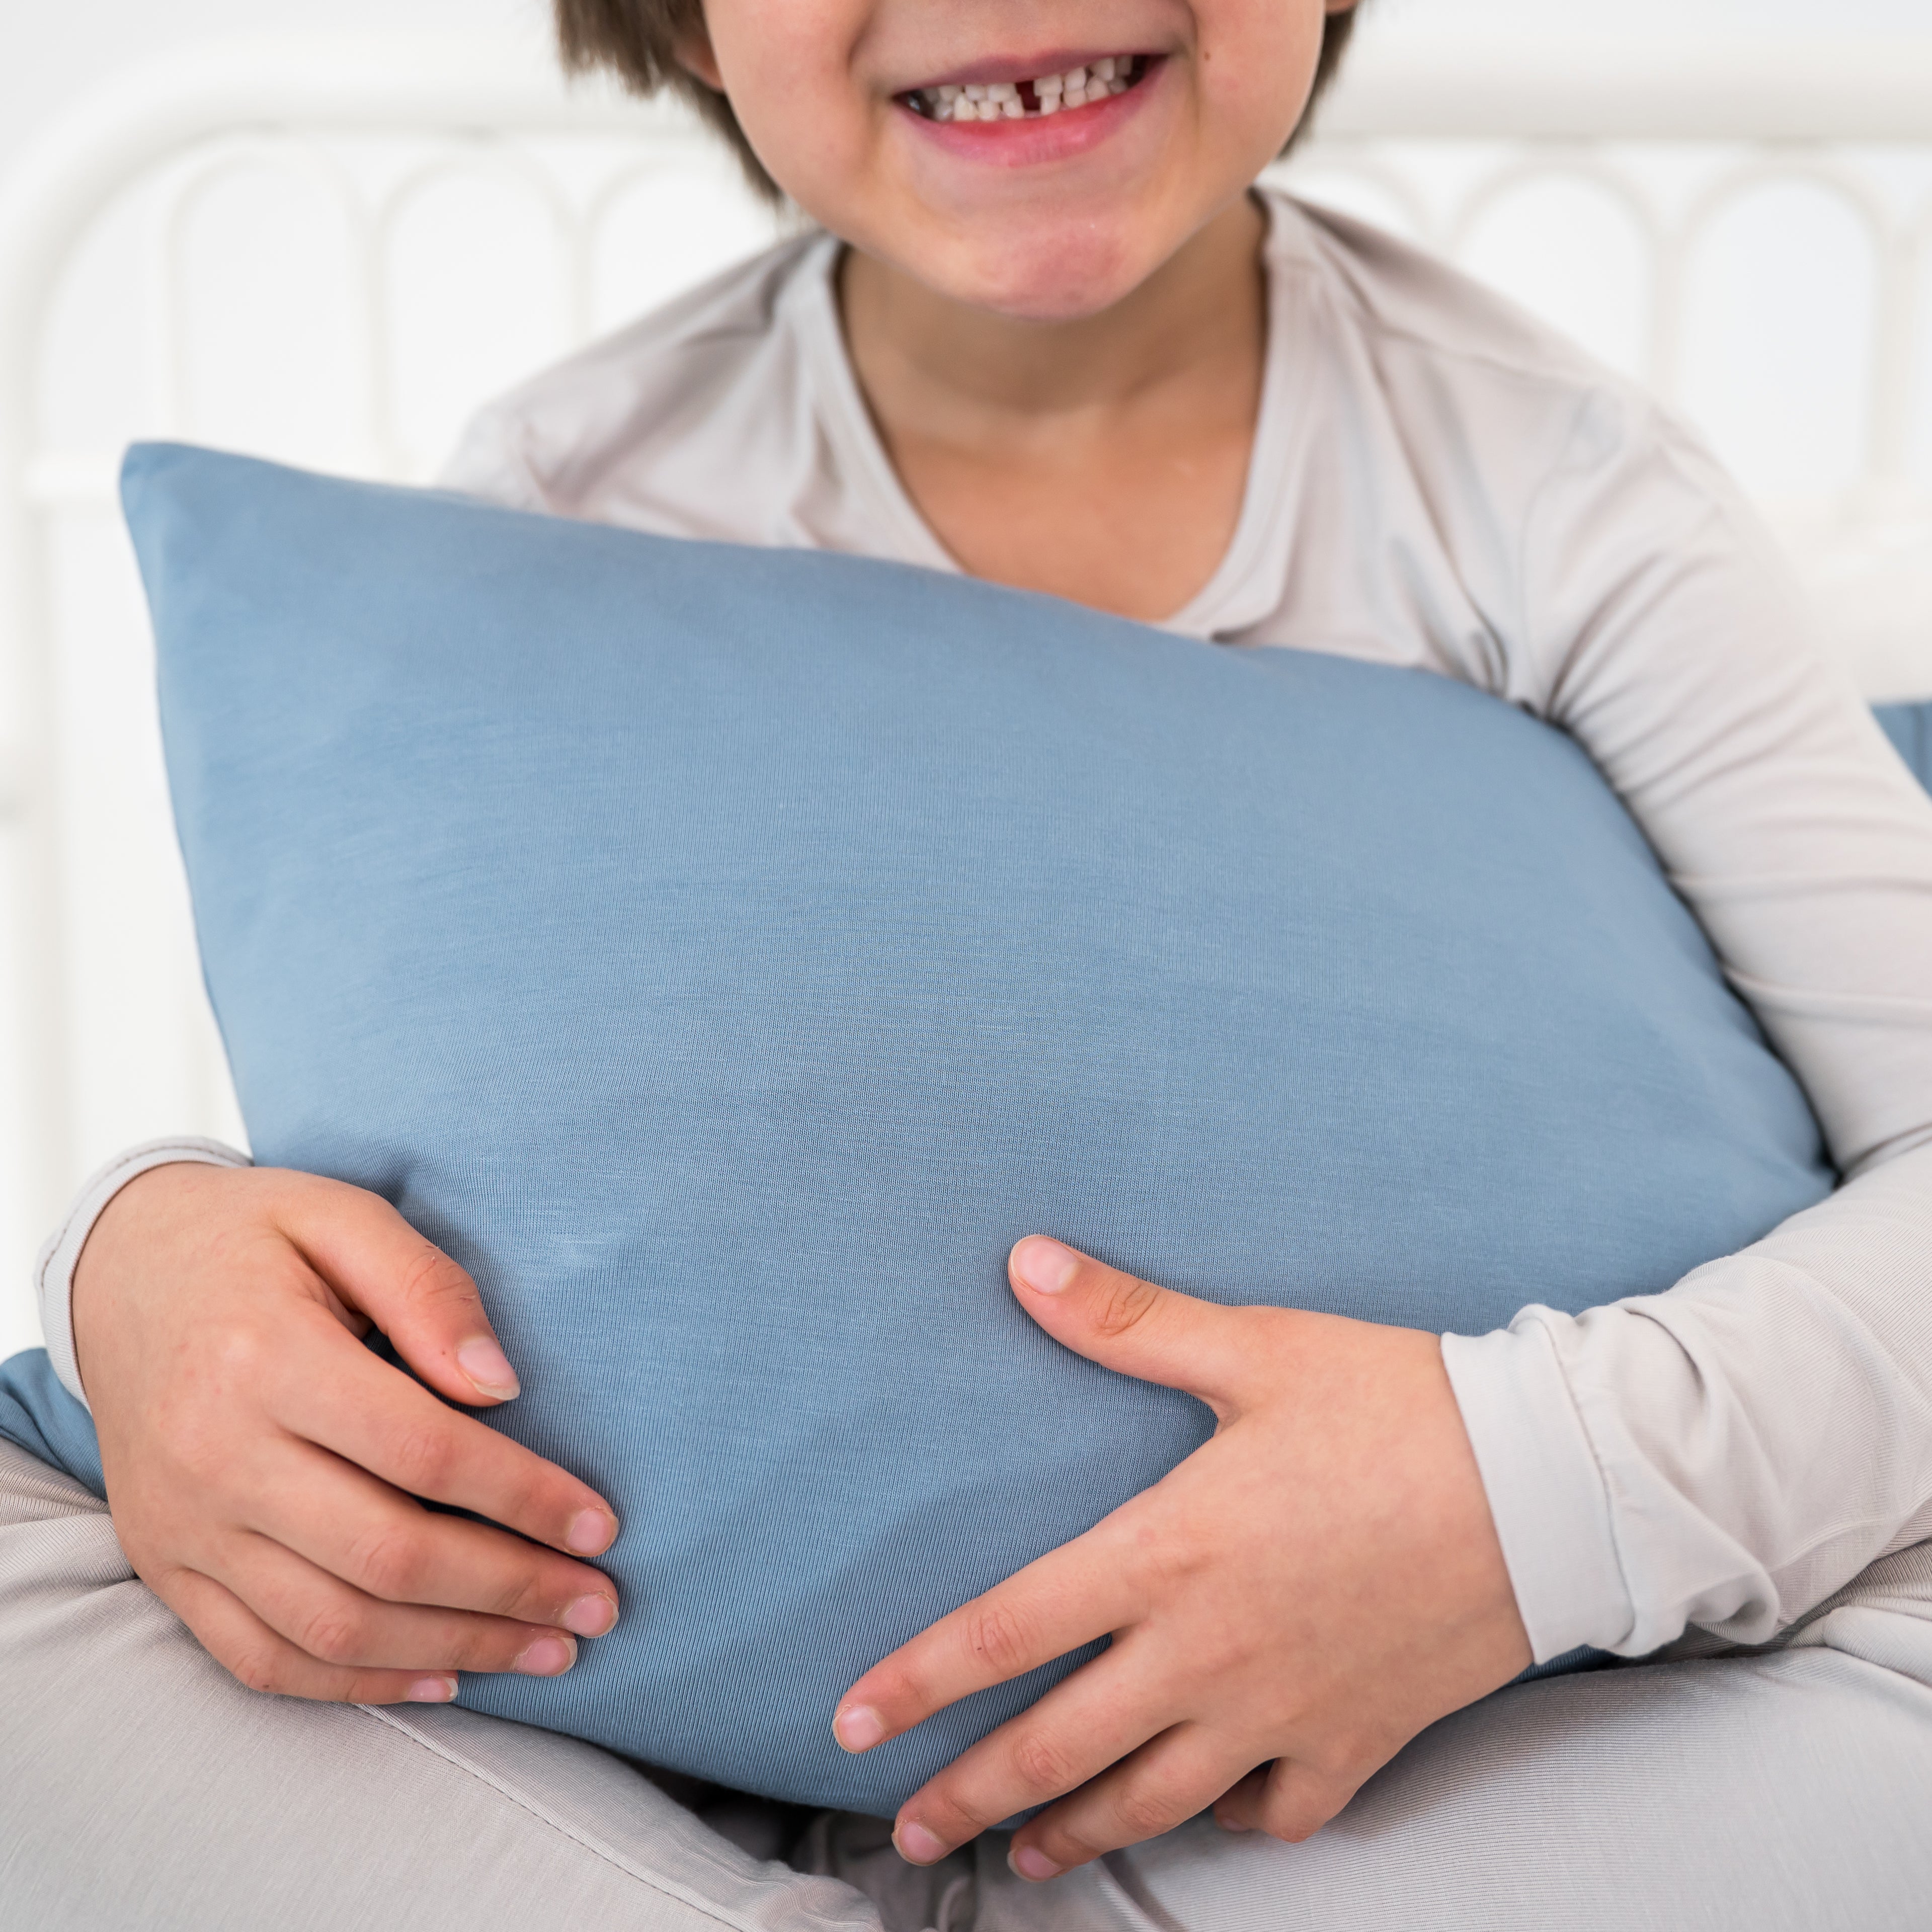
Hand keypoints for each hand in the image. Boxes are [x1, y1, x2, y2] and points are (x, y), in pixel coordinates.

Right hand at [72, 1162, 621, 1704]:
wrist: (118, 1274)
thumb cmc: (252, 1239)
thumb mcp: (343, 1217)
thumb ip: (429, 1290)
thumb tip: (501, 1386)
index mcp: (264, 1358)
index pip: (423, 1452)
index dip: (524, 1497)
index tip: (601, 1527)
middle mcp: (214, 1455)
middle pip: (387, 1553)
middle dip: (510, 1590)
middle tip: (599, 1605)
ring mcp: (184, 1525)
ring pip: (334, 1625)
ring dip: (457, 1648)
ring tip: (549, 1650)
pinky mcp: (163, 1568)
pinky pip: (263, 1657)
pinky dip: (360, 1684)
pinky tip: (446, 1677)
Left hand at [833, 1237, 1529, 1877]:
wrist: (1552, 1484)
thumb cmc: (1395, 1404)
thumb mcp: (1256, 1347)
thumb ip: (1127, 1319)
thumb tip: (1023, 1262)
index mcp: (1168, 1553)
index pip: (1005, 1632)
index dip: (917, 1681)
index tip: (852, 1722)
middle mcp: (1209, 1652)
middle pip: (1057, 1748)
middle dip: (970, 1794)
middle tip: (906, 1827)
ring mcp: (1282, 1712)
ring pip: (1151, 1801)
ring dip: (1074, 1830)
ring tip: (1024, 1853)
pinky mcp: (1356, 1743)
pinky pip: (1275, 1814)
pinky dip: (1229, 1824)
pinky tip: (1204, 1816)